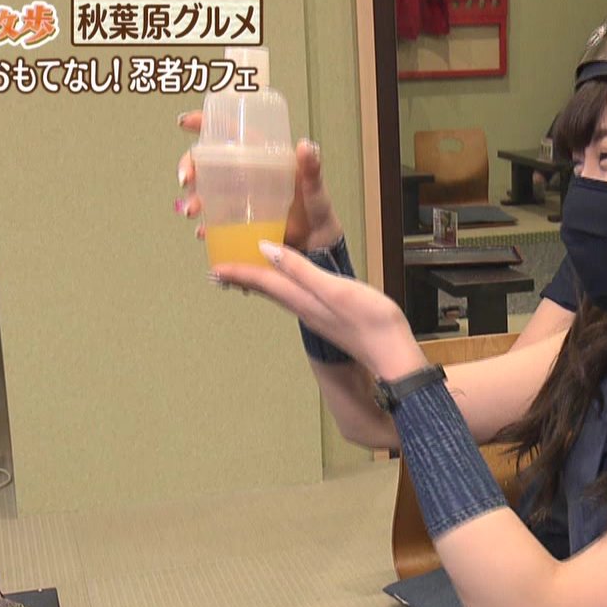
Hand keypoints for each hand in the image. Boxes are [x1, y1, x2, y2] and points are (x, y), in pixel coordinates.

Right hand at [176, 111, 341, 250]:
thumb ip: (312, 168)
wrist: (317, 243)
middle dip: (189, 167)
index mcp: (260, 159)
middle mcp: (244, 176)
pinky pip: (213, 221)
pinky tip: (203, 233)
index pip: (229, 135)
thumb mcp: (314, 187)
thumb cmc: (315, 209)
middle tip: (186, 180)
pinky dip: (204, 227)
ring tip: (192, 212)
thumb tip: (306, 146)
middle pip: (207, 163)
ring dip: (192, 199)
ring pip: (204, 192)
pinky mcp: (236, 222)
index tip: (186, 122)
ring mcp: (238, 199)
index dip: (205, 124)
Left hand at [213, 242, 428, 381]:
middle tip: (221, 272)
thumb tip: (266, 250)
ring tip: (246, 275)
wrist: (393, 355)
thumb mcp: (335, 289)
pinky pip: (296, 297)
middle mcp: (304, 309)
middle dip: (244, 279)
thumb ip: (301, 270)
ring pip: (280, 294)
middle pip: (267, 290)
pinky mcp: (330, 317)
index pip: (263, 281)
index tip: (213, 267)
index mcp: (303, 300)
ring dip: (261, 283)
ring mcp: (317, 315)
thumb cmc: (370, 321)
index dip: (238, 272)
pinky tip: (288, 284)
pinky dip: (282, 287)